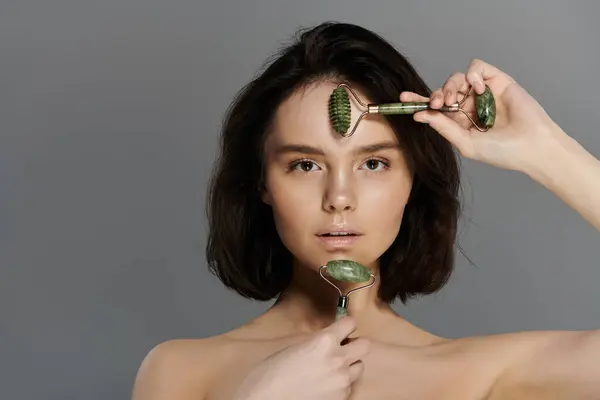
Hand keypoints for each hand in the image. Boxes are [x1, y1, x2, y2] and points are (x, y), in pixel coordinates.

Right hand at [232, 316, 369, 399]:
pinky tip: (325, 386)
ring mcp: (342, 381)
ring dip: (349, 366)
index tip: (343, 328)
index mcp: (324, 341)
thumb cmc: (270, 375)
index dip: (346, 325)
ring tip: (333, 370)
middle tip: (344, 348)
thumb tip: (325, 342)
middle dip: (355, 345)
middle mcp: (338, 359)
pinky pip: (349, 387)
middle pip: (365, 345)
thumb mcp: (293, 348)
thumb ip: (315, 343)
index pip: (350, 323)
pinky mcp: (341, 399)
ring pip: (359, 367)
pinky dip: (341, 385)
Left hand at [401, 58, 563, 172]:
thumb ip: (444, 128)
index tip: (402, 99)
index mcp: (460, 121)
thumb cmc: (502, 151)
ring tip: (456, 99)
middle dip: (436, 94)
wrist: (532, 146)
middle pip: (444, 90)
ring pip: (457, 77)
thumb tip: (420, 115)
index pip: (435, 108)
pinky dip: (473, 75)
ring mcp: (483, 92)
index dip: (418, 101)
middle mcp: (469, 105)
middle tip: (438, 104)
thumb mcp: (466, 143)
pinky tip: (477, 89)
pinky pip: (477, 67)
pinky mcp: (497, 80)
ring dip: (451, 85)